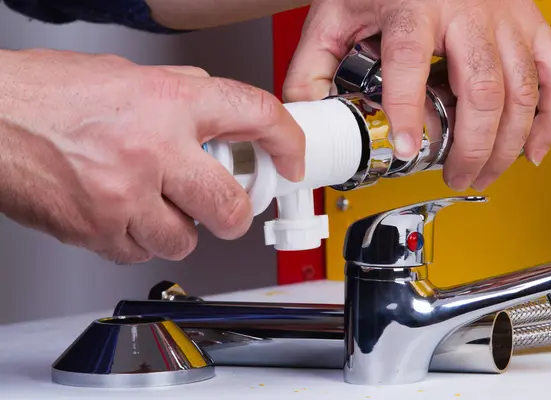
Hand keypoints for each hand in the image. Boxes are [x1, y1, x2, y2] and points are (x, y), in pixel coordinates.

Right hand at [0, 49, 304, 263]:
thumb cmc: (45, 95)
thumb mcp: (125, 76)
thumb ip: (177, 94)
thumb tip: (210, 110)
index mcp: (167, 100)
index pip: (254, 115)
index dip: (286, 140)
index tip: (291, 159)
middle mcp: (153, 149)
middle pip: (230, 204)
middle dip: (235, 212)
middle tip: (227, 207)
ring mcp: (126, 195)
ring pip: (186, 239)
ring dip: (180, 228)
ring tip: (154, 204)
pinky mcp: (100, 231)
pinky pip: (142, 253)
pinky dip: (140, 240)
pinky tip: (122, 215)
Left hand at [284, 0, 550, 190]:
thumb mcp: (336, 17)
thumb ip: (313, 67)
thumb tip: (306, 116)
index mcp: (413, 6)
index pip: (410, 61)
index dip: (408, 110)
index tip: (407, 149)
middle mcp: (467, 10)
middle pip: (481, 88)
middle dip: (471, 145)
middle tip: (453, 176)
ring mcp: (504, 18)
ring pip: (522, 89)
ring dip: (506, 143)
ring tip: (483, 174)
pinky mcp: (528, 25)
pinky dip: (550, 117)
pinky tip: (533, 149)